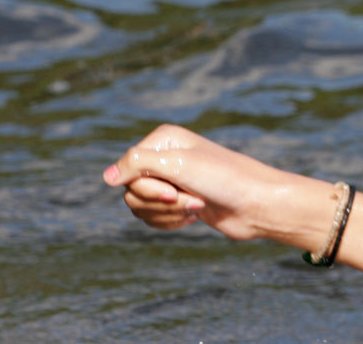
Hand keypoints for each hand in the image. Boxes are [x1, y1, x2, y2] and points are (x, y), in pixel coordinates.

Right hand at [103, 124, 294, 240]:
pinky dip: (172, 222)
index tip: (175, 189)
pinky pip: (153, 219)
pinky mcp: (177, 202)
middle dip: (162, 203)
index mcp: (163, 140)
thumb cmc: (223, 178)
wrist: (256, 204)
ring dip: (169, 214)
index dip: (147, 188)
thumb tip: (107, 177)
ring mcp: (170, 180)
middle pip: (131, 193)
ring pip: (140, 209)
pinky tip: (195, 216)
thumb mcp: (179, 164)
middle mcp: (163, 157)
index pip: (127, 171)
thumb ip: (138, 164)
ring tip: (198, 207)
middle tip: (194, 200)